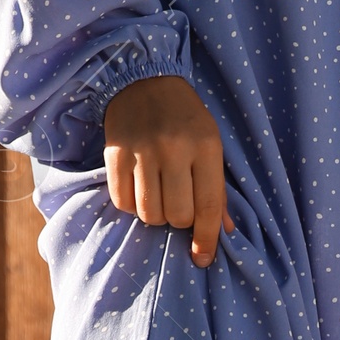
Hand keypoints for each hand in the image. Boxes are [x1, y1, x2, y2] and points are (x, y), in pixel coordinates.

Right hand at [104, 75, 232, 266]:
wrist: (144, 80)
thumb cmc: (185, 118)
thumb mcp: (211, 144)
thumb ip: (217, 188)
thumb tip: (224, 231)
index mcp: (205, 146)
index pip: (208, 206)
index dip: (206, 238)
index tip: (202, 259)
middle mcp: (174, 149)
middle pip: (176, 215)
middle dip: (178, 220)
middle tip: (177, 203)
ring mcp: (142, 151)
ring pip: (149, 213)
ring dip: (154, 214)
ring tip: (158, 195)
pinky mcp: (115, 154)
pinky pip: (122, 201)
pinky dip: (131, 204)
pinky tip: (137, 188)